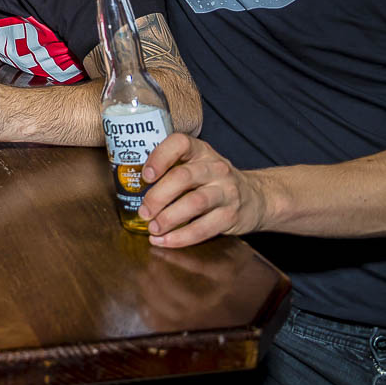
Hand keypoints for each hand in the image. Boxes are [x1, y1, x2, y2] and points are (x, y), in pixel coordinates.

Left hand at [138, 133, 266, 247]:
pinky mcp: (231, 216)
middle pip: (182, 177)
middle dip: (158, 196)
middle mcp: (215, 168)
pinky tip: (165, 240)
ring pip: (194, 203)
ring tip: (152, 228)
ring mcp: (226, 192)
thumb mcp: (196, 165)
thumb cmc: (212, 181)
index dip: (159, 157)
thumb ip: (170, 169)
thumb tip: (129, 184)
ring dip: (168, 218)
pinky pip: (204, 228)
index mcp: (201, 151)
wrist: (256, 197)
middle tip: (143, 211)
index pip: (180, 143)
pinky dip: (181, 237)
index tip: (145, 175)